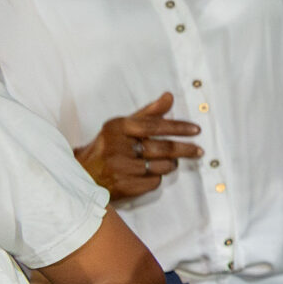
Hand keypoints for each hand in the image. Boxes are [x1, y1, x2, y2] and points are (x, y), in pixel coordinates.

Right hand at [74, 92, 201, 199]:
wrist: (83, 174)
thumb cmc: (108, 147)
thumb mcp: (123, 126)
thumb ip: (149, 113)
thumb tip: (169, 97)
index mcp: (117, 127)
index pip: (154, 126)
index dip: (178, 127)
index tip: (196, 130)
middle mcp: (117, 147)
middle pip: (162, 148)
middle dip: (185, 149)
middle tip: (199, 151)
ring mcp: (120, 168)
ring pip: (161, 166)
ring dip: (170, 164)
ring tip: (168, 161)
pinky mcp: (123, 187)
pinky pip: (154, 182)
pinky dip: (156, 177)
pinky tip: (148, 174)